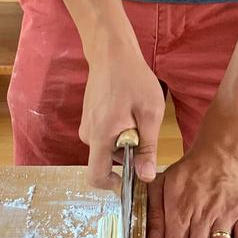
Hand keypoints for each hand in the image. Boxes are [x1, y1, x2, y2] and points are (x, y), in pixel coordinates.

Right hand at [79, 43, 163, 189]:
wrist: (111, 52)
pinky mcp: (90, 120)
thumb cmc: (133, 79)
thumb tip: (146, 177)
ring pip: (107, 149)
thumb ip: (147, 148)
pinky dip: (119, 133)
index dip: (114, 185)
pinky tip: (129, 112)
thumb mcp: (149, 114)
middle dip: (126, 156)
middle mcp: (88, 136)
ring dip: (125, 142)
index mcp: (101, 137)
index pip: (96, 177)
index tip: (132, 178)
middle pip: (106, 162)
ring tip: (137, 117)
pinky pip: (105, 137)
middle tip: (143, 131)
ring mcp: (87, 127)